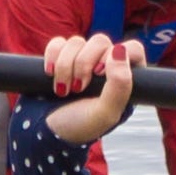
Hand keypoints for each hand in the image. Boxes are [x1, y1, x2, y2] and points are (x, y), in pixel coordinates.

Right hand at [39, 33, 136, 147]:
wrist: (43, 133)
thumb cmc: (78, 127)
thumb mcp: (105, 113)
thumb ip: (120, 84)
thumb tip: (119, 50)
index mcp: (123, 80)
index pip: (132, 49)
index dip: (116, 56)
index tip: (99, 73)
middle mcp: (104, 67)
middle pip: (100, 41)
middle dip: (84, 63)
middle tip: (78, 88)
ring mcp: (80, 61)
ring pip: (76, 42)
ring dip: (66, 66)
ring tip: (63, 90)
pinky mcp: (59, 58)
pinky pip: (57, 43)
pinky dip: (52, 57)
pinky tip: (50, 74)